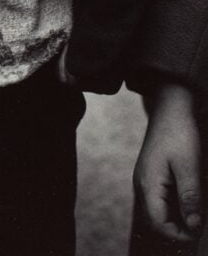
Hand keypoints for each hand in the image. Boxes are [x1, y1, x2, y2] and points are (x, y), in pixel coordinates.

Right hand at [134, 83, 202, 241]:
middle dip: (177, 228)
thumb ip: (190, 197)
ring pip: (157, 210)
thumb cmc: (179, 133)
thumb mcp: (189, 166)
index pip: (158, 223)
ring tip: (196, 212)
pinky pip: (158, 199)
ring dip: (175, 217)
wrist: (170, 107)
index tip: (199, 231)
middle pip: (155, 220)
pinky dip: (173, 205)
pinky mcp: (150, 174)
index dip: (179, 233)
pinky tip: (187, 199)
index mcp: (148, 183)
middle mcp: (142, 184)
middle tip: (199, 225)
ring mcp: (144, 178)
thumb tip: (192, 225)